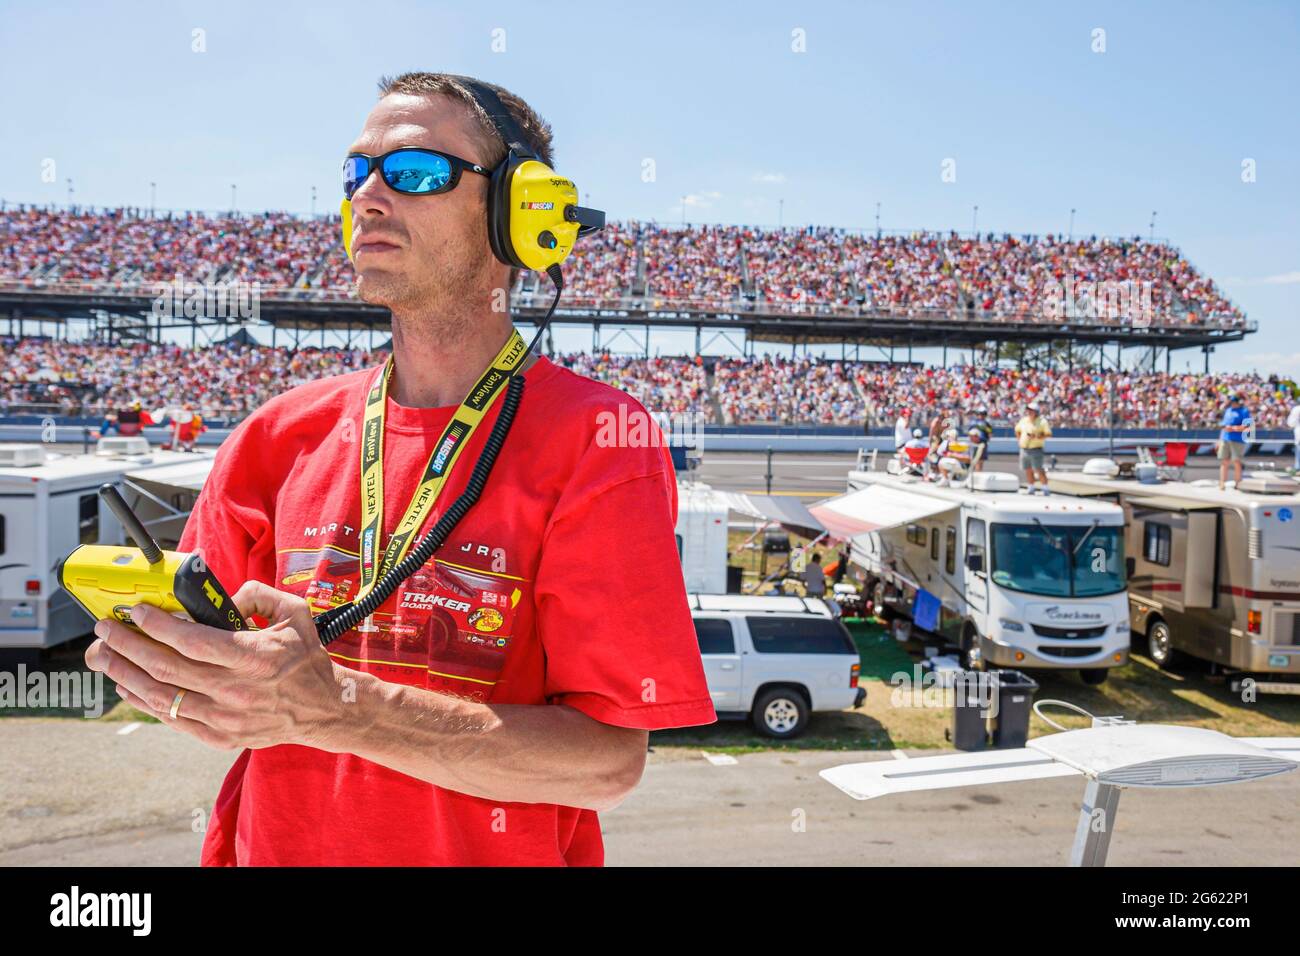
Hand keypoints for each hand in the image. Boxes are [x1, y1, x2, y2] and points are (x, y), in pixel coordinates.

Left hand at [84, 580, 343, 751]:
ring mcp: (226, 718)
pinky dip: (144, 701)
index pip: (193, 641)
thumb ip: (258, 594)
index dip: (159, 626)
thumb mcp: (294, 614)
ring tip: (104, 655)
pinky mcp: (220, 736)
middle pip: (167, 668)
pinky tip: (127, 684)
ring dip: (126, 673)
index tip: (138, 610)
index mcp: (255, 657)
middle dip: (129, 645)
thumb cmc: (305, 659)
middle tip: (107, 629)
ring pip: (162, 696)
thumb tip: (221, 597)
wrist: (324, 709)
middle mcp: (237, 690)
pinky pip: (172, 719)